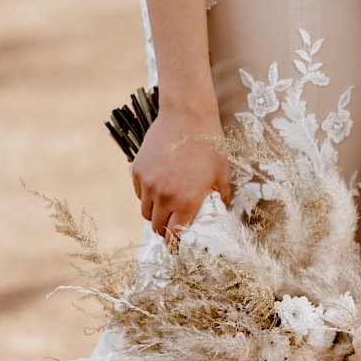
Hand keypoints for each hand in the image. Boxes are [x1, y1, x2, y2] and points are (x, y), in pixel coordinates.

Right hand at [131, 105, 231, 239]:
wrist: (187, 115)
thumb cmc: (209, 145)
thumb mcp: (222, 176)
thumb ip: (218, 200)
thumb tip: (216, 215)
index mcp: (186, 202)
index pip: (174, 236)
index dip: (176, 244)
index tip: (178, 245)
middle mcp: (164, 196)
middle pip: (157, 227)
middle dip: (164, 231)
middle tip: (172, 227)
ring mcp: (148, 182)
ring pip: (146, 212)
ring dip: (155, 214)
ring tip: (166, 207)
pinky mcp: (137, 170)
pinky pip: (139, 193)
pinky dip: (146, 195)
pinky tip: (159, 186)